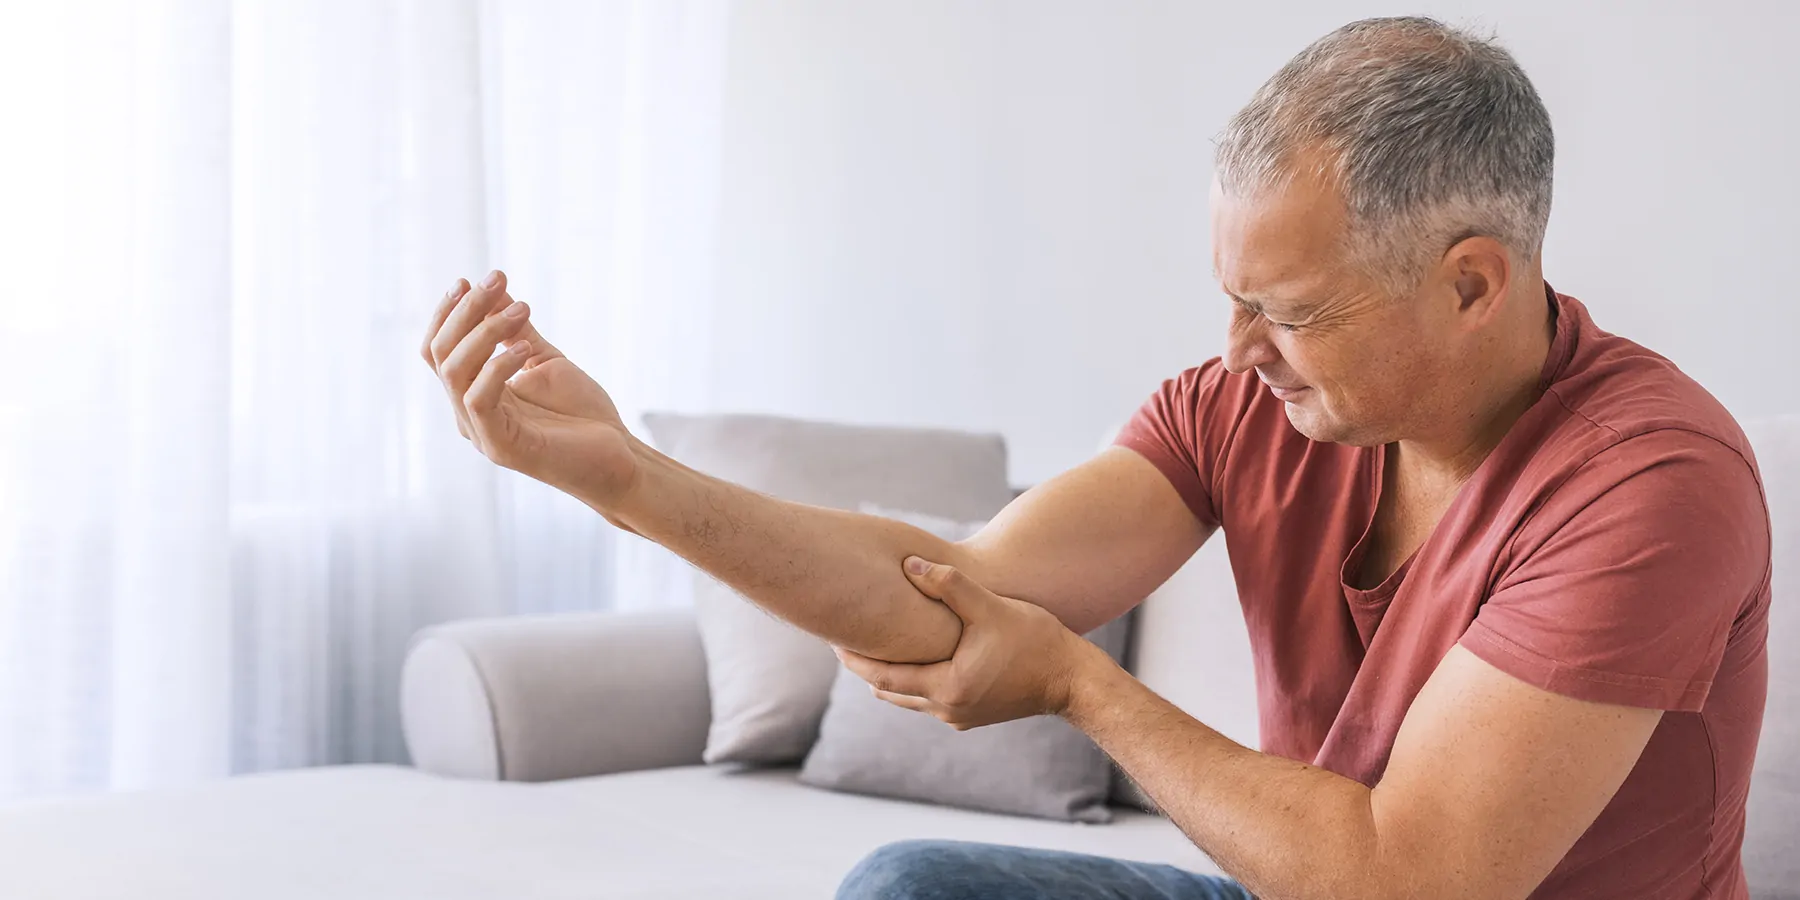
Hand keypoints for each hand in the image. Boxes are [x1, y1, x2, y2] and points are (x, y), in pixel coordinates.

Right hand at [421, 271, 638, 506]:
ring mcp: (481, 432)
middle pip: (441, 354)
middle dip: (467, 310)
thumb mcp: (544, 361)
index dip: (448, 313)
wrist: (617, 457)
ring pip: (455, 372)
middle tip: (497, 280)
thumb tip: (496, 291)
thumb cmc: (582, 414)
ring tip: (522, 309)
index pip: (438, 350)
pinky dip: (497, 367)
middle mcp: (468, 413)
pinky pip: (479, 400)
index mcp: (474, 393)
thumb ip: (516, 332)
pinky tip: (524, 349)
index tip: (470, 279)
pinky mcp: (501, 447)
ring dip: (485, 331)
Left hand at [834, 556, 1105, 729]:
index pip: (882, 676)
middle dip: (864, 666)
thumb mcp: (990, 607)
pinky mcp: (972, 714)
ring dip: (888, 675)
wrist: (1072, 681)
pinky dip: (912, 680)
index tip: (830, 637)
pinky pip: (929, 699)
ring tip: (867, 648)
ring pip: (907, 697)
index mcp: (945, 687)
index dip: (853, 657)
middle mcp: (946, 709)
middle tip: (840, 639)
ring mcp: (959, 716)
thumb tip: (910, 564)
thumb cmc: (1035, 642)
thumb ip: (949, 585)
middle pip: (888, 690)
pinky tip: (909, 658)